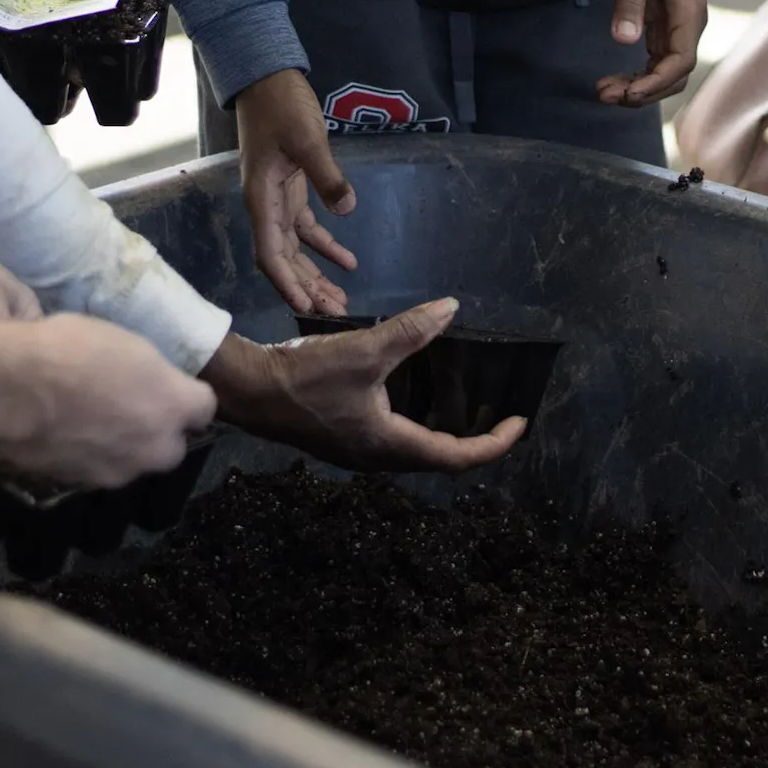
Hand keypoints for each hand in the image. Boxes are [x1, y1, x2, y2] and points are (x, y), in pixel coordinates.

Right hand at [0, 315, 217, 487]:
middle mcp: (155, 447)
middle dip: (158, 433)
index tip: (170, 389)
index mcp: (174, 406)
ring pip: (133, 463)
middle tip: (130, 409)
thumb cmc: (72, 350)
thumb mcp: (128, 345)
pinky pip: (97, 470)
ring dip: (123, 448)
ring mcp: (118, 471)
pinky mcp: (82, 485)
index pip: (204, 408)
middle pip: (172, 446)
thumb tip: (152, 386)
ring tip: (90, 421)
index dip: (186, 398)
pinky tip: (65, 435)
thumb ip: (153, 375)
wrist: (12, 388)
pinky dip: (88, 457)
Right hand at [203, 298, 523, 470]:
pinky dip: (417, 422)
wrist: (249, 391)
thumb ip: (410, 331)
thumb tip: (451, 309)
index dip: (493, 443)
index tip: (519, 423)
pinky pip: (394, 438)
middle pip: (439, 458)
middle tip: (498, 414)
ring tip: (466, 403)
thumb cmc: (306, 378)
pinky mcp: (345, 439)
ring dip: (444, 431)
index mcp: (391, 446)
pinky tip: (415, 394)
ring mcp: (360, 452)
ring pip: (415, 449)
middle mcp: (379, 457)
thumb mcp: (364, 352)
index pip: (457, 457)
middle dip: (474, 439)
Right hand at [236, 70, 357, 313]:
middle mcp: (265, 206)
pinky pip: (306, 228)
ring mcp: (276, 199)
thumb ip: (327, 175)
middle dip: (307, 288)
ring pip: (295, 249)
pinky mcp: (290, 190)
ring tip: (341, 301)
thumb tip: (346, 210)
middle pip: (284, 259)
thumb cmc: (281, 105)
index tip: (305, 308)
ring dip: (316, 274)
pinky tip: (348, 263)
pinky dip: (325, 246)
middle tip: (336, 314)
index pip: (270, 253)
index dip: (286, 284)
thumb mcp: (308, 138)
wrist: (267, 78)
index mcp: (261, 198)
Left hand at [599, 0, 708, 106]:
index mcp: (689, 9)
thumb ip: (629, 2)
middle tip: (605, 95)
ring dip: (637, 87)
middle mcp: (688, 22)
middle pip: (674, 74)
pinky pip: (653, 61)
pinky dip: (635, 75)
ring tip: (603, 92)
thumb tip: (623, 40)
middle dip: (643, 91)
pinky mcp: (661, 25)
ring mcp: (675, 26)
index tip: (628, 94)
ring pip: (663, 71)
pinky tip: (613, 80)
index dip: (656, 83)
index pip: (681, 61)